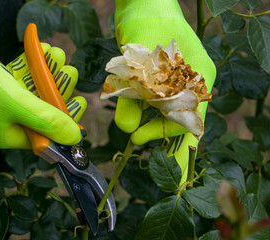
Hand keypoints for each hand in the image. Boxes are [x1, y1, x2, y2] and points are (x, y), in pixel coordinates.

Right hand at [0, 10, 85, 148]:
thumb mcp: (17, 104)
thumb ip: (48, 121)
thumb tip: (74, 139)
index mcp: (7, 135)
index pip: (44, 136)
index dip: (64, 121)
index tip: (79, 104)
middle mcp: (2, 122)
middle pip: (39, 110)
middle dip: (56, 89)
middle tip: (70, 73)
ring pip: (28, 90)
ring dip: (44, 71)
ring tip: (58, 54)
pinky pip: (16, 78)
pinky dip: (28, 65)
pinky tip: (40, 50)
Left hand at [114, 0, 215, 183]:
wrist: (140, 1)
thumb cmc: (148, 22)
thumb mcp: (140, 63)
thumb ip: (131, 98)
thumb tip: (126, 129)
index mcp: (198, 78)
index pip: (186, 118)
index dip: (162, 133)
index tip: (137, 139)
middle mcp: (189, 82)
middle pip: (177, 118)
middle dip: (157, 132)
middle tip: (135, 140)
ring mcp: (175, 79)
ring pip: (163, 110)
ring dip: (146, 119)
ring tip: (130, 125)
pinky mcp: (158, 76)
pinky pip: (152, 99)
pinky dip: (140, 106)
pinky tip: (129, 109)